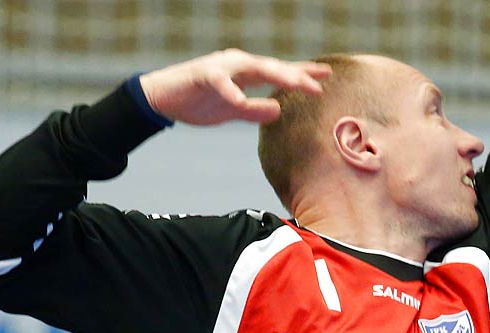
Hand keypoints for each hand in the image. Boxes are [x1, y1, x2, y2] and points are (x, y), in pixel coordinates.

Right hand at [139, 50, 330, 125]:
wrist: (162, 98)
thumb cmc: (197, 101)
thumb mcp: (231, 110)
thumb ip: (253, 110)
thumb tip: (278, 111)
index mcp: (245, 73)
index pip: (279, 72)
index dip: (302, 74)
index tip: (327, 76)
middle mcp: (237, 65)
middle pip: (272, 67)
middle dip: (296, 75)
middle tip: (319, 82)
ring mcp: (221, 67)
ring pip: (252, 67)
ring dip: (274, 74)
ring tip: (294, 84)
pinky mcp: (203, 74)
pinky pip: (220, 82)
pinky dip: (231, 91)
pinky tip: (240, 100)